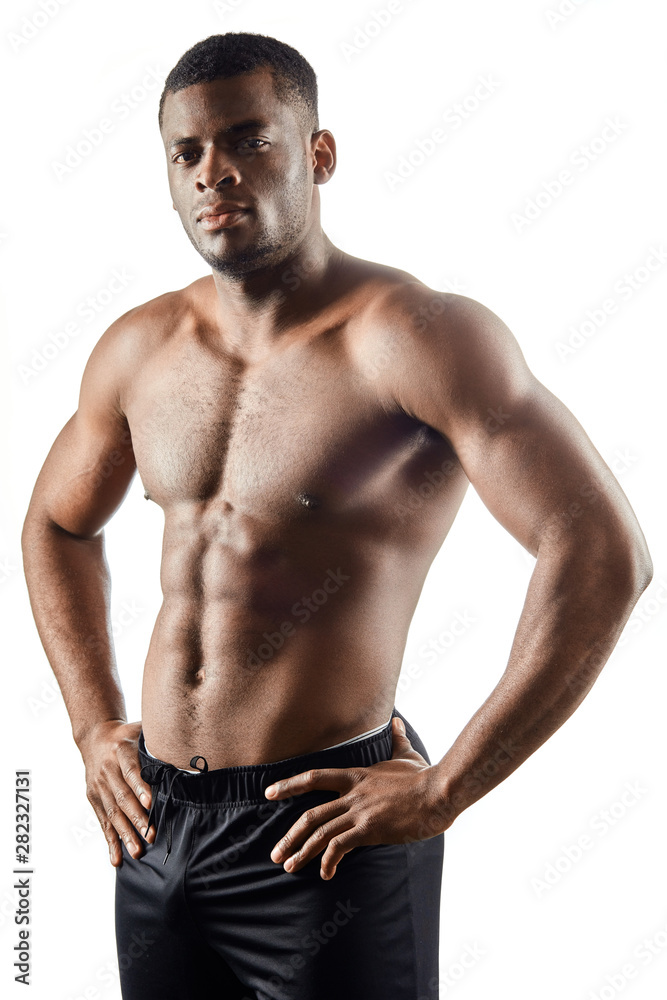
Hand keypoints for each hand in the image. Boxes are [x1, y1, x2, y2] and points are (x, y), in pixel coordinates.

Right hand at [78, 719, 154, 866]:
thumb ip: (158, 740)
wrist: (95, 736)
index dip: (140, 786)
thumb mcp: (141, 730)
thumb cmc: (128, 735)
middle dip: (137, 818)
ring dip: (125, 834)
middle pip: (122, 796)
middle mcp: (107, 769)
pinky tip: (116, 858)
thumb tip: (185, 749)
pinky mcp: (94, 798)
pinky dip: (110, 841)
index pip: (131, 770)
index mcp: (121, 751)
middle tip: (150, 835)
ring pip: (112, 813)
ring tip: (137, 851)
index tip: (150, 802)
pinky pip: (103, 822)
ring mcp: (99, 786)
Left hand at [265, 716, 446, 879]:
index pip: (314, 778)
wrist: (437, 792)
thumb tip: (396, 723)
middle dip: (289, 836)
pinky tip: (325, 874)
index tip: (269, 793)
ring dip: (302, 852)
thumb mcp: (406, 754)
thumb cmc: (424, 776)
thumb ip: (396, 740)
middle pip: (310, 814)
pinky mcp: (369, 830)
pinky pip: (340, 847)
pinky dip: (328, 862)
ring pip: (320, 834)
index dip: (289, 785)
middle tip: (275, 853)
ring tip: (289, 867)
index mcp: (356, 776)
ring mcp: (359, 812)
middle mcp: (352, 794)